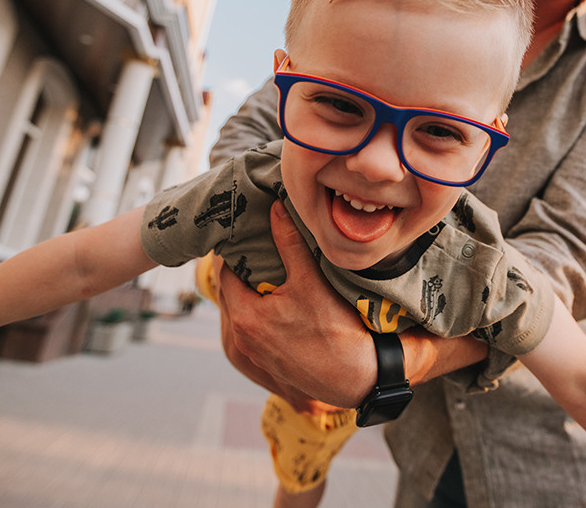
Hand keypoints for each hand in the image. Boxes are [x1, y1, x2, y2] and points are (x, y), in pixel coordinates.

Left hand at [214, 201, 375, 408]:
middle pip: (234, 293)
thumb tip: (276, 207)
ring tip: (273, 271)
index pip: (226, 272)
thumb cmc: (335, 331)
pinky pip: (259, 330)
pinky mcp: (272, 364)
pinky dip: (265, 313)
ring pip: (247, 313)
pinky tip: (286, 302)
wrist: (359, 377)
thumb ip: (289, 242)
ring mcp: (257, 354)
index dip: (236, 252)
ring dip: (254, 293)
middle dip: (245, 271)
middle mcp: (243, 338)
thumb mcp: (310, 280)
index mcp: (244, 316)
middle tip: (259, 247)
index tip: (247, 235)